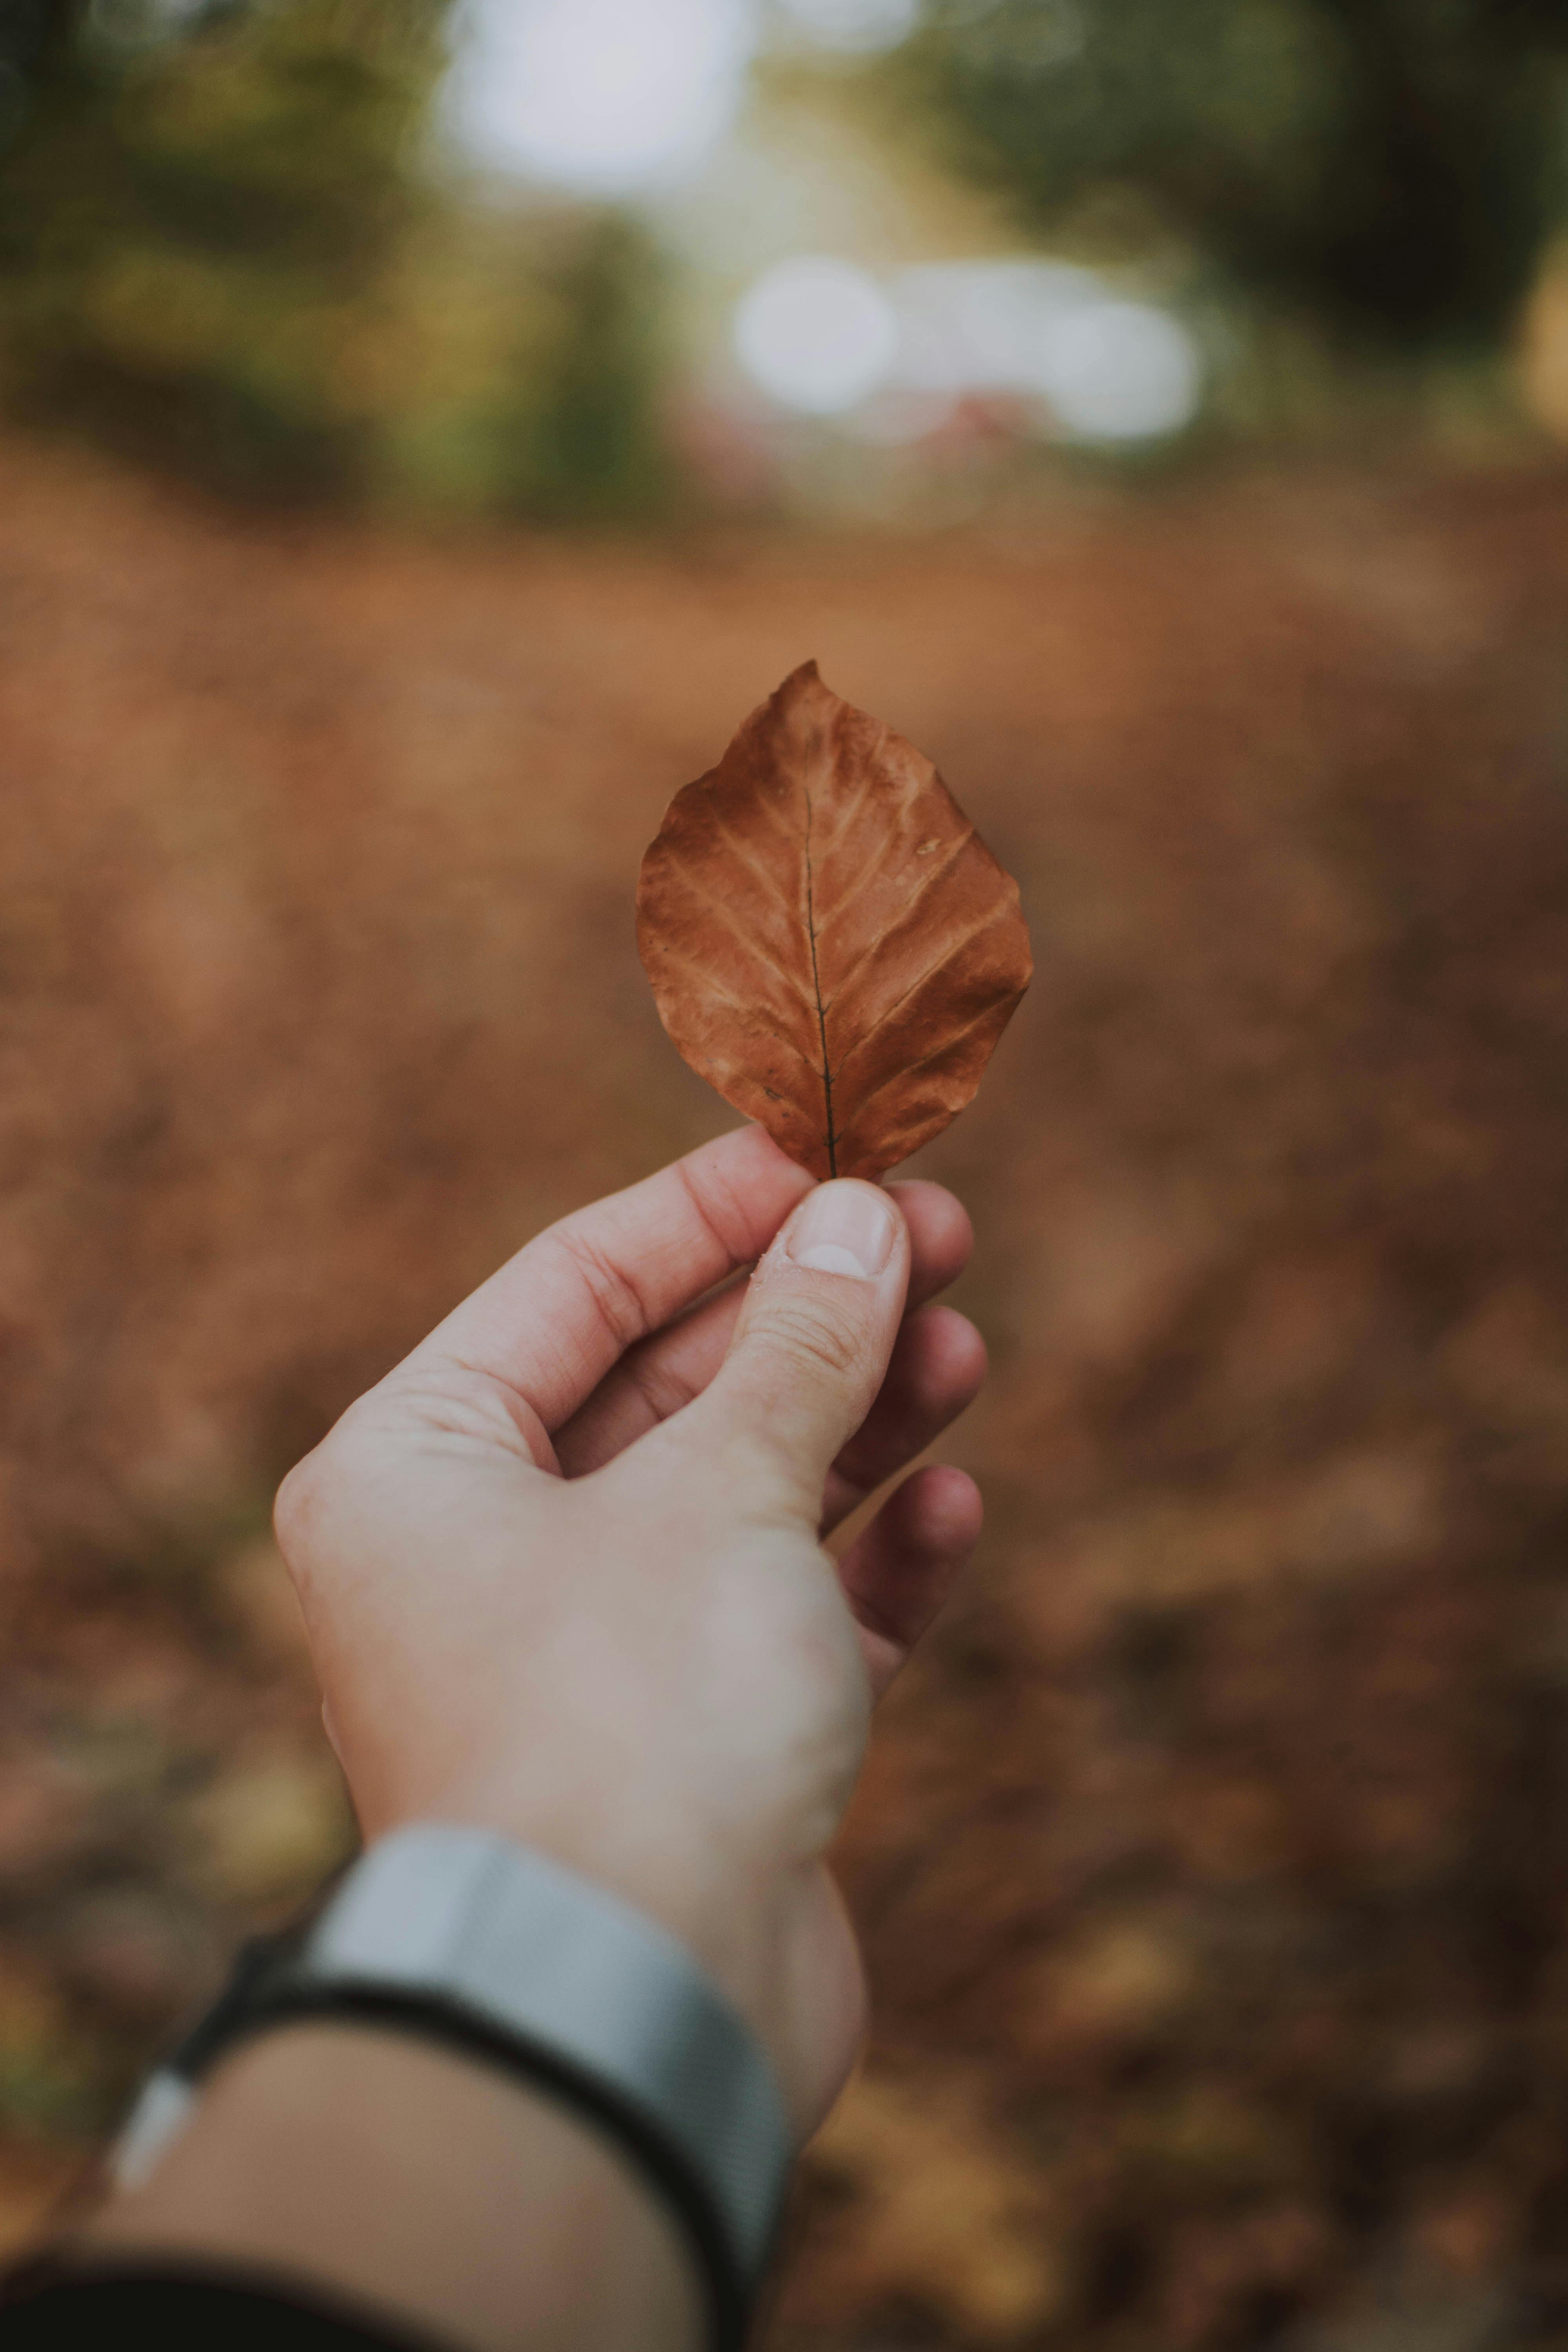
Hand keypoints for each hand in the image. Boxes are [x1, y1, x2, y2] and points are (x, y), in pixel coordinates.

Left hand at [274, 1124, 984, 2134]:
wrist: (633, 2013)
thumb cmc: (632, 1719)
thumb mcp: (723, 1488)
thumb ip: (799, 1347)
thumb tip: (862, 1221)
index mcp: (417, 1470)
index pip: (574, 1283)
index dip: (713, 1208)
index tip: (835, 1152)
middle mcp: (482, 1557)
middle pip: (667, 1385)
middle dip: (808, 1313)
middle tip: (941, 1238)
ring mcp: (588, 1656)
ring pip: (739, 1494)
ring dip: (855, 1420)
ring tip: (961, 1347)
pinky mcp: (690, 1749)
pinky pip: (786, 1615)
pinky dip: (869, 1559)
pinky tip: (954, 1505)